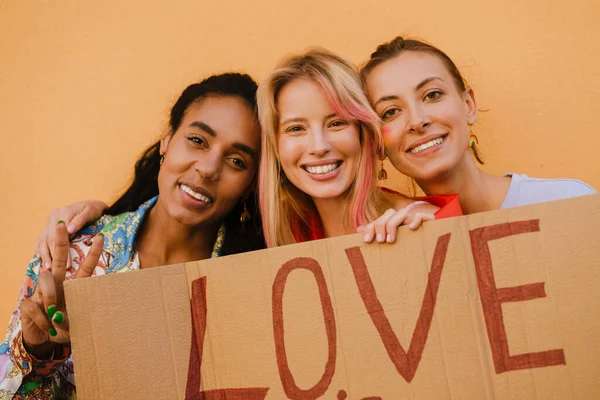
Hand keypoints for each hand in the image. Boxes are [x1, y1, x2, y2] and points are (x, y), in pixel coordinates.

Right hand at [22, 222, 103, 359]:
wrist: (43, 339)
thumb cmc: (64, 327)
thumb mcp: (75, 324)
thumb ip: (71, 319)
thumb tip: (59, 315)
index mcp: (73, 286)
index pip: (84, 266)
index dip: (93, 253)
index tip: (101, 236)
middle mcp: (58, 284)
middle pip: (60, 259)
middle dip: (60, 241)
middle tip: (61, 224)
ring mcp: (41, 292)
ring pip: (46, 281)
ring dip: (51, 299)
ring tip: (55, 317)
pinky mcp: (28, 303)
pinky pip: (36, 305)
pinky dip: (43, 319)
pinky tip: (46, 326)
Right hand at [35, 200, 106, 269]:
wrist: (92, 206)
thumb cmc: (94, 209)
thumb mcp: (90, 212)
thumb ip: (80, 220)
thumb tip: (69, 229)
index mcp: (61, 213)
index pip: (58, 236)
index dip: (61, 251)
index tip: (67, 265)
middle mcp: (53, 218)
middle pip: (49, 239)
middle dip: (51, 256)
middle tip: (54, 270)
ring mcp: (49, 223)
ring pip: (43, 241)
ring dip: (43, 255)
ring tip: (47, 269)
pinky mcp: (49, 228)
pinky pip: (42, 240)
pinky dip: (40, 249)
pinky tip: (40, 259)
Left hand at [358, 202, 438, 243]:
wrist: (432, 246)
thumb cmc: (407, 246)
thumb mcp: (390, 242)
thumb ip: (375, 234)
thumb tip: (357, 229)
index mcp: (392, 223)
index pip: (378, 220)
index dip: (370, 228)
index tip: (366, 241)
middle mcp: (402, 219)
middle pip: (388, 214)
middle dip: (380, 226)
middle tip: (379, 241)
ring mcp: (414, 218)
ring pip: (401, 213)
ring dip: (393, 225)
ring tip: (390, 240)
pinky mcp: (428, 221)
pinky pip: (421, 215)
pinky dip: (416, 220)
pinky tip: (411, 229)